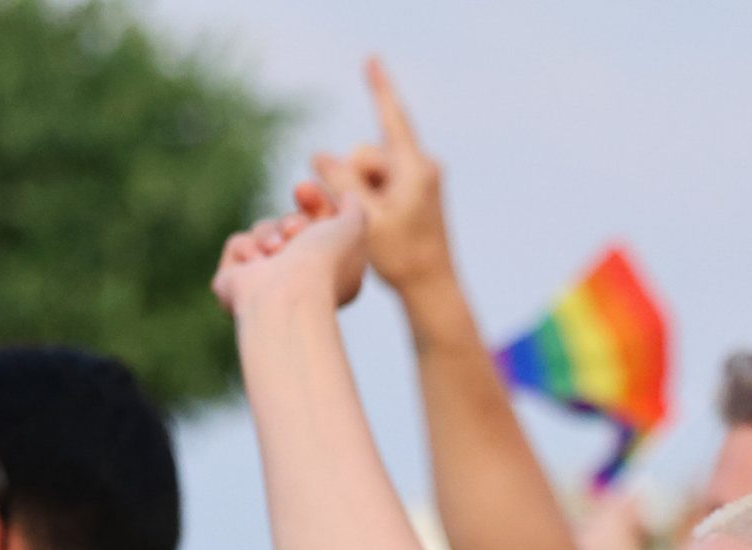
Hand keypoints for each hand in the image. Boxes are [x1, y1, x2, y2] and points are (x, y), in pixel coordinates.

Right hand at [211, 187, 367, 319]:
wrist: (287, 293)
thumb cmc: (324, 264)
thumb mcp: (354, 229)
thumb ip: (353, 210)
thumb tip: (348, 197)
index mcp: (330, 270)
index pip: (320, 223)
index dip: (314, 202)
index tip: (305, 191)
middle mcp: (300, 279)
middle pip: (290, 224)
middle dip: (291, 221)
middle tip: (295, 231)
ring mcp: (268, 282)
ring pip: (263, 231)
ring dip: (270, 234)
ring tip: (276, 251)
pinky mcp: (238, 283)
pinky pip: (238, 244)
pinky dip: (247, 248)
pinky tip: (257, 265)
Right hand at [311, 57, 454, 294]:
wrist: (431, 287)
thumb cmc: (401, 257)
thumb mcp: (363, 218)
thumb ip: (340, 181)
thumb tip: (319, 154)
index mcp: (414, 168)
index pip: (391, 118)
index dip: (378, 87)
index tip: (371, 58)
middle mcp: (420, 167)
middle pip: (365, 153)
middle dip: (349, 178)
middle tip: (352, 214)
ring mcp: (418, 179)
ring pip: (366, 171)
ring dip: (355, 192)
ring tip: (365, 223)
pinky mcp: (414, 193)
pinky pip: (378, 183)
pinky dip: (365, 198)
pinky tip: (367, 218)